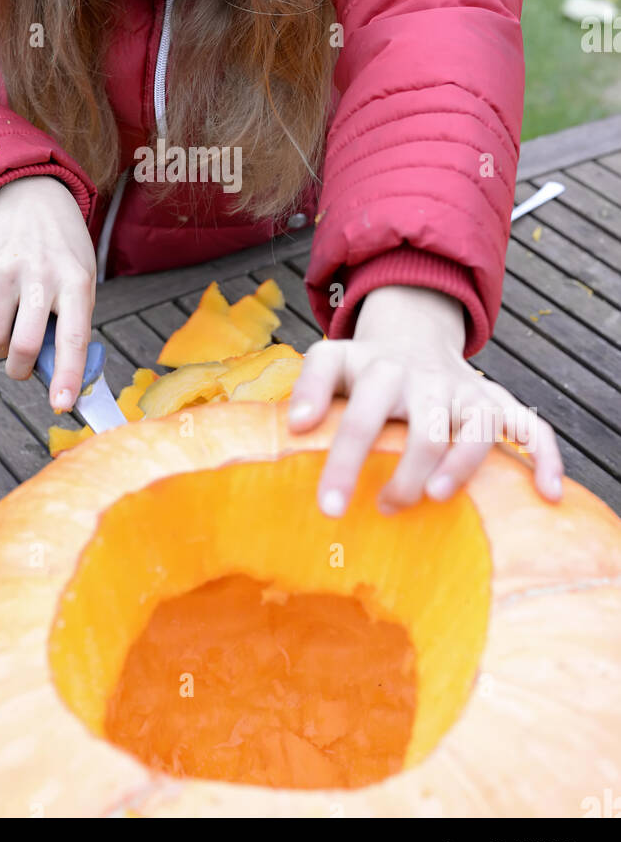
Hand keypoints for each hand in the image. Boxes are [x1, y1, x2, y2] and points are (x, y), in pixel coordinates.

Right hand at [0, 175, 96, 410]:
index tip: (61, 404)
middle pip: (21, 345)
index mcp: (75, 281)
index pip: (72, 338)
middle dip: (19, 370)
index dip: (67, 375)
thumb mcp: (81, 281)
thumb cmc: (63, 255)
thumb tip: (57, 377)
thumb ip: (71, 325)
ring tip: (12, 323)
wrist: (31, 200)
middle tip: (22, 369)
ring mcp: (4, 268)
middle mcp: (40, 274)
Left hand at [287, 284, 563, 515]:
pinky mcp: (496, 403)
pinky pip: (532, 427)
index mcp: (382, 373)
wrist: (414, 334)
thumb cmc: (366, 367)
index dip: (345, 462)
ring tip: (436, 497)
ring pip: (479, 428)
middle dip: (406, 475)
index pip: (362, 419)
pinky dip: (546, 458)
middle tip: (383, 507)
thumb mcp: (331, 360)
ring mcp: (467, 392)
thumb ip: (310, 385)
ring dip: (462, 466)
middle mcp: (429, 382)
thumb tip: (295, 425)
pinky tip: (547, 494)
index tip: (329, 507)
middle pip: (425, 430)